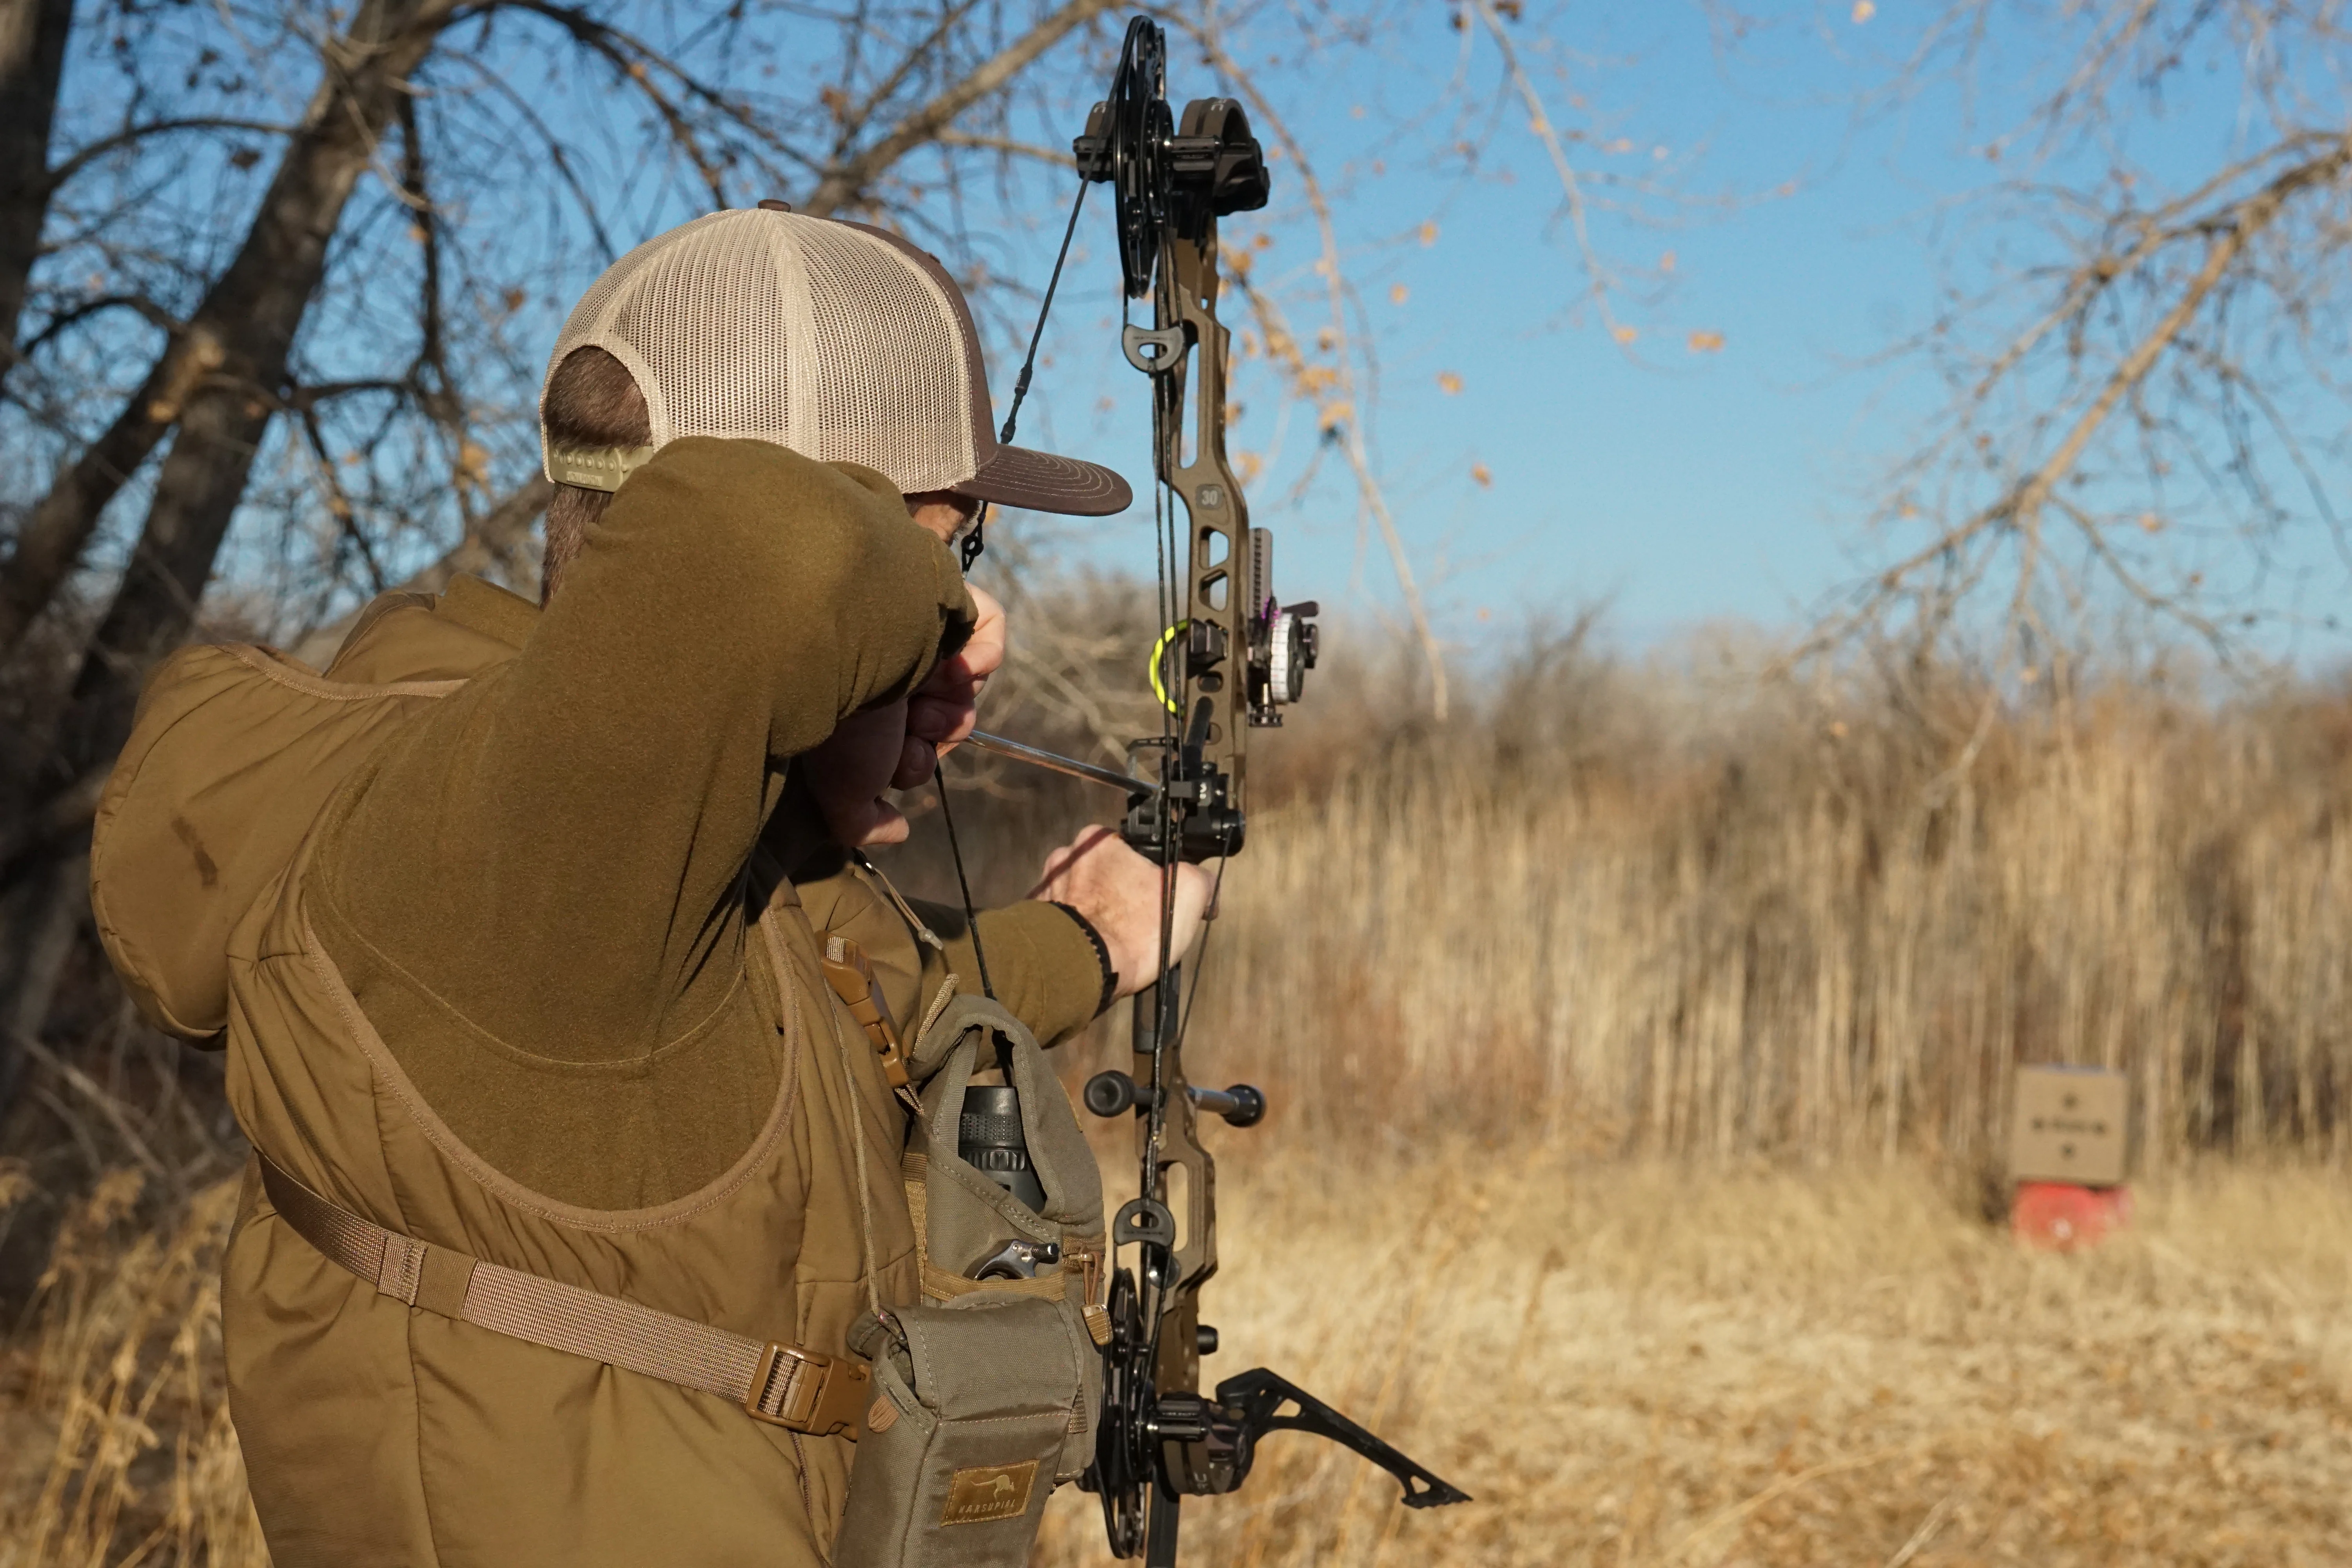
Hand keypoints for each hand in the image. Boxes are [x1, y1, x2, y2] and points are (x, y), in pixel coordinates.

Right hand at [804, 584, 1006, 846]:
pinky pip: (993, 632)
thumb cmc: (841, 727)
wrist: (836, 654)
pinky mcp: (948, 604)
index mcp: (871, 709)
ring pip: (971, 687)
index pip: (923, 747)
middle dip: (932, 732)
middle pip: (951, 720)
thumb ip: (863, 823)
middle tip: (905, 720)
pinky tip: (953, 664)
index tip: (891, 752)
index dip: (915, 761)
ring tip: (915, 689)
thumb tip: (898, 832)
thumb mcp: (844, 792)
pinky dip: (982, 654)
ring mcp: (922, 636)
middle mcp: (895, 671)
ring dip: (950, 700)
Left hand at [1028, 825, 1210, 998]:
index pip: (1132, 850)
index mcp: (1099, 839)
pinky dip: (1077, 931)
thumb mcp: (1189, 892)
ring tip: (1113, 938)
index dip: (1149, 875)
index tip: (1154, 898)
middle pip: (1105, 874)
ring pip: (1083, 896)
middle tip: (1135, 922)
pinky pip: (1063, 919)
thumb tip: (1205, 886)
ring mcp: (1046, 887)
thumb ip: (1201, 877)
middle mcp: (1066, 856)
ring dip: (1096, 912)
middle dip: (1120, 894)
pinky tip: (1092, 947)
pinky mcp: (1035, 918)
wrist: (1083, 970)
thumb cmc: (1134, 928)